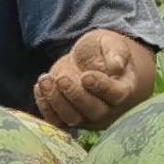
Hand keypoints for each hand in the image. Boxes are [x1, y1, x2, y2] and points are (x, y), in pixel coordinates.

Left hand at [34, 30, 154, 131]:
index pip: (115, 95)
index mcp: (123, 89)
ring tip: (45, 80)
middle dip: (75, 96)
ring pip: (73, 119)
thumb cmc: (102, 51)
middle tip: (62, 79)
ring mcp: (87, 117)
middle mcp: (108, 109)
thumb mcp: (110, 43)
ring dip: (56, 101)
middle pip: (93, 111)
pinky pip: (56, 120)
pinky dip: (45, 106)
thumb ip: (115, 52)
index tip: (86, 76)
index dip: (101, 87)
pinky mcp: (68, 119)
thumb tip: (116, 65)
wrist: (88, 61)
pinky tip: (40, 87)